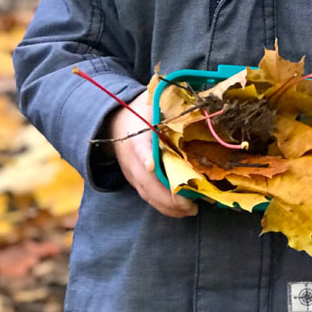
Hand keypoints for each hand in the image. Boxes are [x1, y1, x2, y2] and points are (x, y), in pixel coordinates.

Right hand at [107, 90, 197, 217]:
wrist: (114, 123)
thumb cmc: (140, 112)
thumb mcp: (151, 104)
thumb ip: (169, 106)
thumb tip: (196, 101)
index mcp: (136, 137)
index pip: (139, 148)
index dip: (145, 157)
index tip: (151, 165)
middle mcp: (132, 159)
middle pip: (146, 181)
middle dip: (167, 197)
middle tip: (189, 205)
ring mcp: (132, 173)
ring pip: (147, 194)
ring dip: (168, 206)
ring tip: (191, 211)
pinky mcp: (135, 181)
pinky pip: (149, 197)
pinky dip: (164, 206)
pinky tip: (182, 210)